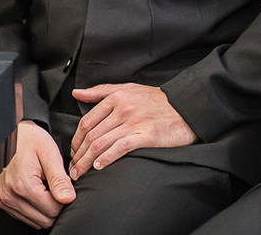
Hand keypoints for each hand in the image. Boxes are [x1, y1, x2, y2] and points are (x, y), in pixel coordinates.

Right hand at [0, 120, 75, 228]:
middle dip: (55, 205)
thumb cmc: (30, 140)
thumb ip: (59, 179)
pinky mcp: (2, 202)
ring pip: (35, 222)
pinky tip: (37, 191)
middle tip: (56, 185)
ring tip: (46, 187)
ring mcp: (4, 201)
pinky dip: (35, 209)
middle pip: (44, 220)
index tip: (64, 185)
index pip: (53, 210)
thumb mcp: (49, 154)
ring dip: (45, 209)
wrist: (11, 134)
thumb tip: (68, 199)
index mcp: (23, 185)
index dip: (64, 199)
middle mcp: (10, 197)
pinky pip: (24, 217)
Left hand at [68, 83, 196, 179]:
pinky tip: (100, 167)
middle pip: (92, 135)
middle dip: (78, 155)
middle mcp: (124, 108)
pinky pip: (121, 148)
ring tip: (81, 173)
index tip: (73, 153)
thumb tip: (76, 93)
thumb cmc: (157, 100)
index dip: (76, 140)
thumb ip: (101, 91)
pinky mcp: (147, 136)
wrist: (187, 107)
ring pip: (102, 144)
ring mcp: (135, 122)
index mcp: (117, 97)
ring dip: (87, 161)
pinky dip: (107, 158)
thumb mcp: (129, 88)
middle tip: (73, 168)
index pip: (87, 121)